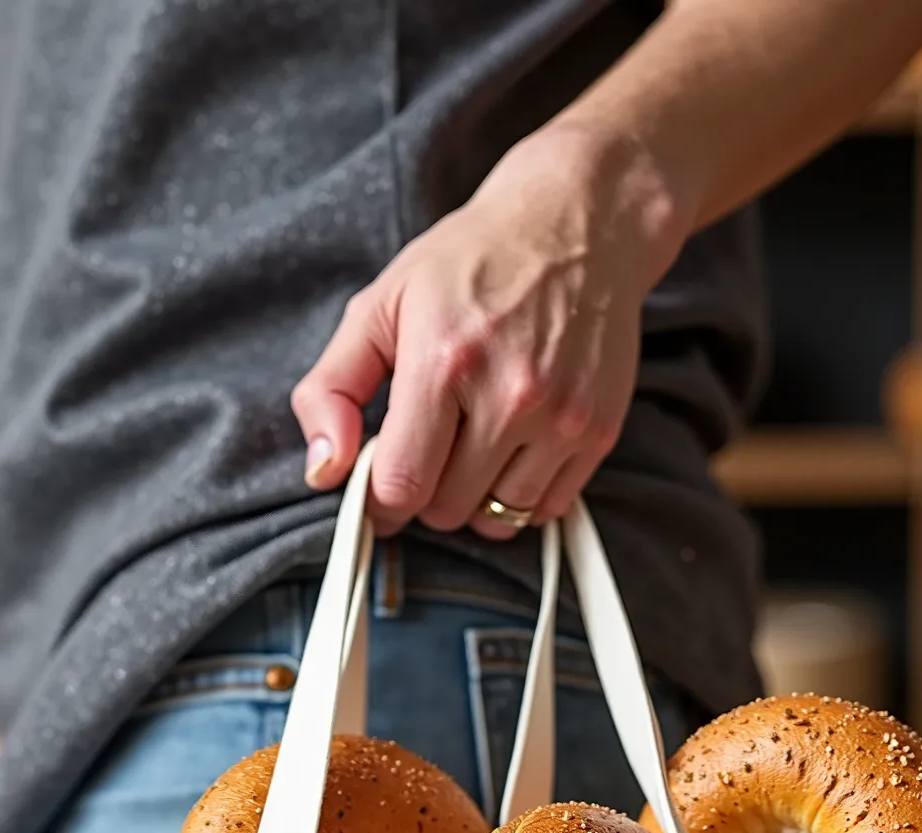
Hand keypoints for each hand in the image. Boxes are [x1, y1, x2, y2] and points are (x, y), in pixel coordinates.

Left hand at [292, 125, 684, 537]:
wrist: (577, 224)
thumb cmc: (473, 262)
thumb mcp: (381, 305)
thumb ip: (332, 388)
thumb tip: (323, 469)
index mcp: (444, 361)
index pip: (400, 485)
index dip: (379, 497)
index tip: (380, 482)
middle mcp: (510, 395)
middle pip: (445, 510)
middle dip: (425, 490)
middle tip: (429, 445)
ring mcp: (561, 418)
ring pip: (496, 520)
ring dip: (473, 498)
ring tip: (472, 443)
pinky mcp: (598, 432)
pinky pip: (545, 509)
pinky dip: (520, 494)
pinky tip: (512, 448)